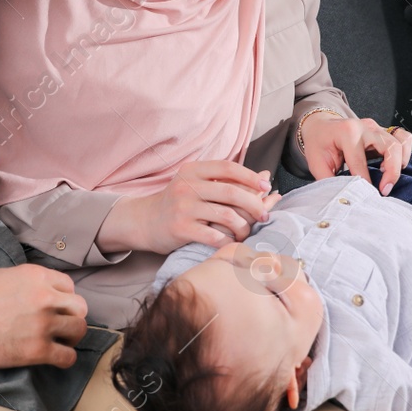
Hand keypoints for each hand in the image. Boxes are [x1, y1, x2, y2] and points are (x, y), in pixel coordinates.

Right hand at [0, 264, 86, 368]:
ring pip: (79, 330)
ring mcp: (43, 324)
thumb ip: (26, 283)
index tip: (56, 307)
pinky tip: (53, 358)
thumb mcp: (0, 277)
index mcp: (35, 276)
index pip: (69, 285)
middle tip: (60, 325)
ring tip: (59, 341)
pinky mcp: (37, 351)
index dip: (63, 297)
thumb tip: (36, 291)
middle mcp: (44, 297)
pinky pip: (68, 357)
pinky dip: (64, 359)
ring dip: (71, 337)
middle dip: (71, 316)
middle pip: (80, 307)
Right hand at [97, 160, 281, 255]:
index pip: (228, 168)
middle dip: (254, 205)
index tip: (267, 186)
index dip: (251, 176)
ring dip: (244, 227)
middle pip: (232, 192)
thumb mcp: (197, 184)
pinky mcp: (181, 229)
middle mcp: (187, 185)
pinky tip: (231, 242)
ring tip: (246, 232)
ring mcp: (183, 207)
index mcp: (193, 170)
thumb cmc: (179, 202)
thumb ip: (228, 180)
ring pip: (227, 216)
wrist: (144, 221)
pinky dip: (228, 240)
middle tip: (264, 215)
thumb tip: (266, 176)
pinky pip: (215, 236)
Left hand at [300, 113, 411, 194]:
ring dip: (399, 163)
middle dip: (391, 172)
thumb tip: (344, 198)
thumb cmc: (319, 144)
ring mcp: (376, 127)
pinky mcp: (383, 131)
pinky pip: (403, 137)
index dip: (364, 181)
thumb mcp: (316, 163)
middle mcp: (365, 127)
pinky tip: (394, 166)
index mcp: (347, 132)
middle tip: (384, 190)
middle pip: (390, 147)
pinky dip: (405, 153)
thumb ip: (329, 180)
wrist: (320, 126)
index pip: (360, 161)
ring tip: (389, 178)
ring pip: (401, 142)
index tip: (366, 196)